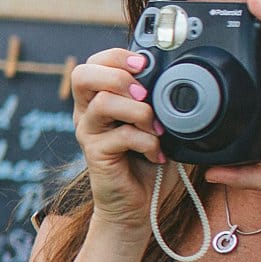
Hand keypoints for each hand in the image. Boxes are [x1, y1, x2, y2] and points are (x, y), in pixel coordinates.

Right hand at [67, 45, 160, 229]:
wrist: (139, 205)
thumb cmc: (148, 162)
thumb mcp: (158, 123)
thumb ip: (161, 101)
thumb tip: (178, 78)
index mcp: (99, 98)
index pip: (94, 62)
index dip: (117, 56)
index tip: (145, 65)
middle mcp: (87, 112)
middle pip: (82, 74)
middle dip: (119, 76)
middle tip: (144, 93)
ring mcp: (88, 132)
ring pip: (103, 102)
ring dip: (139, 111)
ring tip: (156, 129)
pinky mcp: (94, 153)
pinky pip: (122, 135)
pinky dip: (148, 142)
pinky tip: (158, 155)